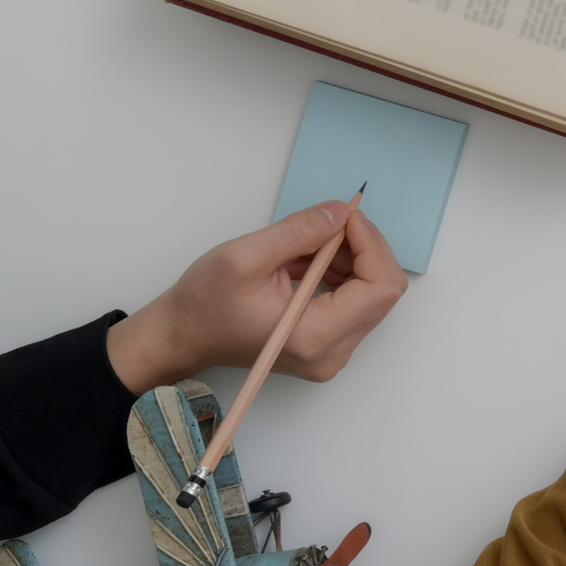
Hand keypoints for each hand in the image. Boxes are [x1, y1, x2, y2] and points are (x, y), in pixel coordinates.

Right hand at [106, 201, 407, 393]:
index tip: (346, 218)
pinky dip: (340, 273)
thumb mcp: (244, 257)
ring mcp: (332, 352)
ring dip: (350, 260)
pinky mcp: (328, 344)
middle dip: (363, 249)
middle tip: (330, 223)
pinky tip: (307, 262)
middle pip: (382, 292)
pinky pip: (354, 301)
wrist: (184, 335)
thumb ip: (299, 232)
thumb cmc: (204, 303)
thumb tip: (341, 212)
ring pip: (371, 294)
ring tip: (305, 246)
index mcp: (313, 336)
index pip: (380, 290)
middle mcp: (332, 353)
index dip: (372, 246)